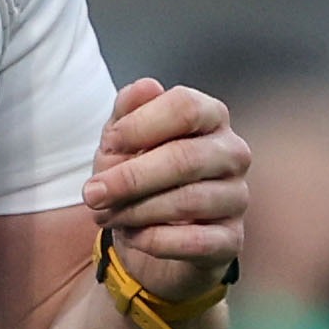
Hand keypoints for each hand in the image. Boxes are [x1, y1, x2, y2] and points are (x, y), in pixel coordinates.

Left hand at [85, 79, 249, 298]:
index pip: (186, 107)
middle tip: (92, 194)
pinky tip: (134, 237)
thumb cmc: (140, 176)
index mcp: (210, 117)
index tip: (110, 144)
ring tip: (108, 216)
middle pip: (186, 158)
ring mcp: (237, 197)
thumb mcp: (123, 141)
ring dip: (136, 212)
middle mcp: (233, 153)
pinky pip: (196, 242)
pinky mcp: (232, 239)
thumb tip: (146, 86)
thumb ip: (128, 112)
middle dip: (130, 178)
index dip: (142, 124)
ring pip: (188, 202)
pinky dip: (155, 241)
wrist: (154, 234)